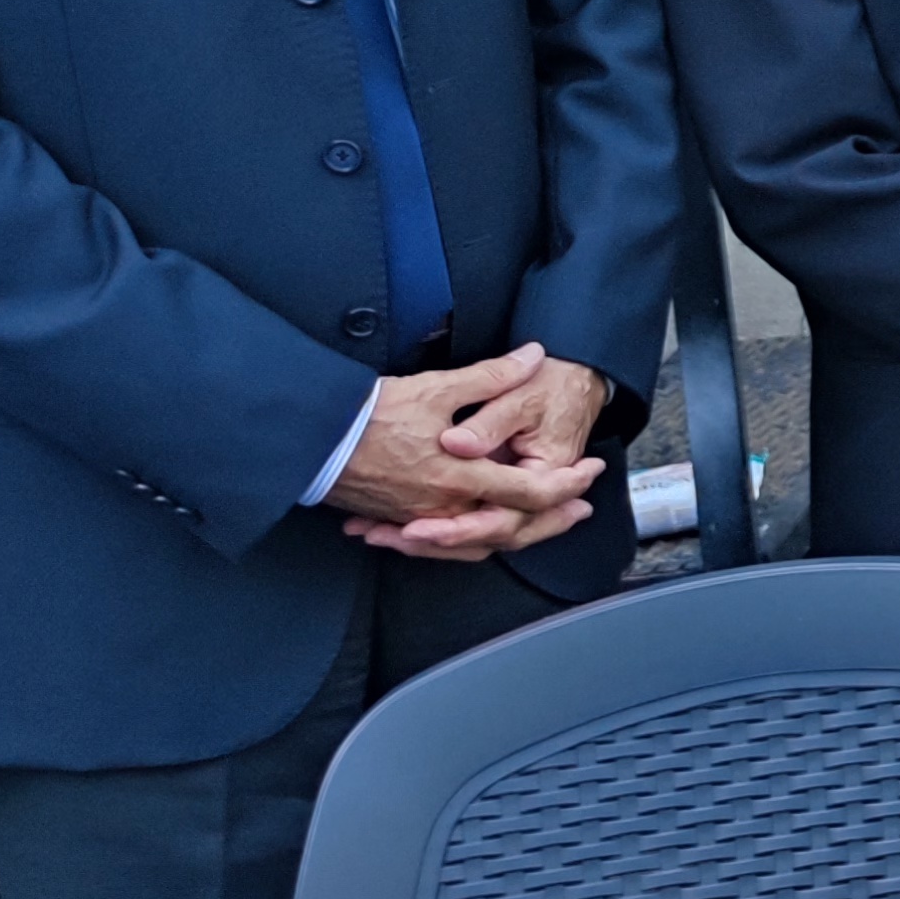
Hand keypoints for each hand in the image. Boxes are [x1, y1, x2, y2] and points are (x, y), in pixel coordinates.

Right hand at [331, 346, 606, 560]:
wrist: (307, 438)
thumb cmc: (367, 414)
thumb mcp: (436, 387)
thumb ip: (491, 376)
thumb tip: (533, 357)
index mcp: (460, 478)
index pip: (531, 493)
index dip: (568, 484)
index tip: (591, 472)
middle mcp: (443, 508)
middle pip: (512, 529)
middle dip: (552, 521)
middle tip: (580, 510)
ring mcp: (418, 519)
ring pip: (477, 541)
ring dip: (514, 531)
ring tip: (540, 520)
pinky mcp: (397, 519)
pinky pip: (443, 542)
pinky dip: (468, 539)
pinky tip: (478, 531)